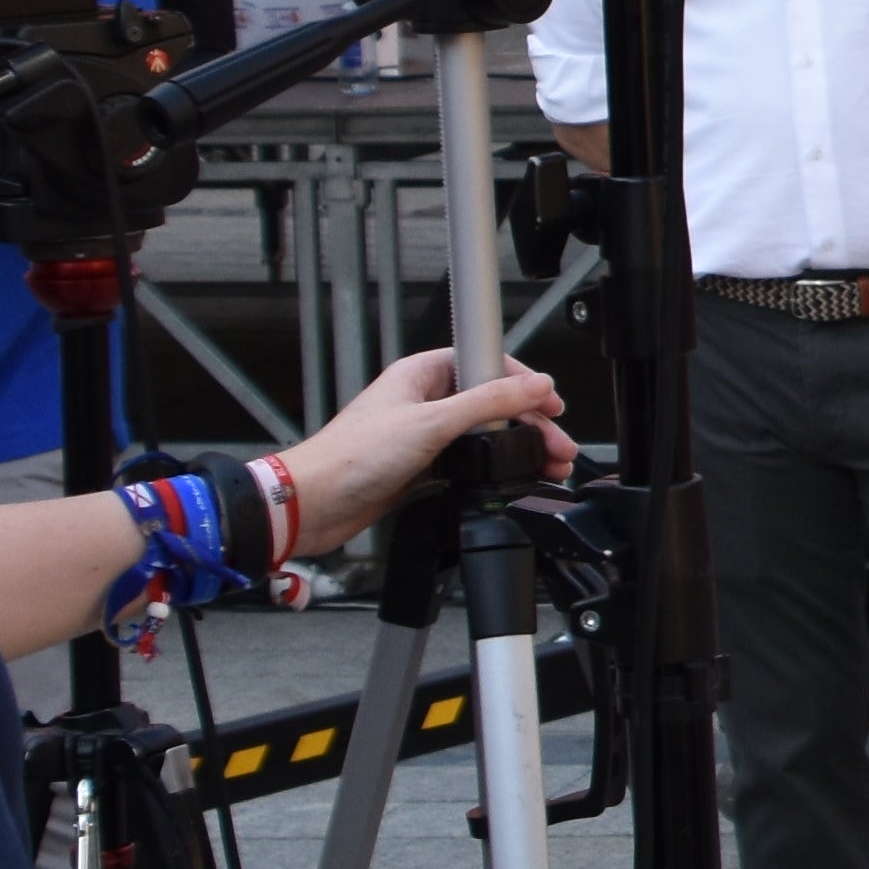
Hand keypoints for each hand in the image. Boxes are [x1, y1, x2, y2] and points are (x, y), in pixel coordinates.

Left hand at [276, 352, 576, 550]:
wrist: (311, 504)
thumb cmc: (351, 457)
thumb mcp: (431, 423)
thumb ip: (488, 401)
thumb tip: (536, 385)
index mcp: (421, 374)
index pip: (486, 364)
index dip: (523, 382)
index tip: (550, 402)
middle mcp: (422, 400)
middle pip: (490, 402)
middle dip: (528, 424)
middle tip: (557, 444)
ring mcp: (421, 435)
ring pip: (482, 435)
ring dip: (515, 449)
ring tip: (546, 466)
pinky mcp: (418, 467)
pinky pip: (467, 462)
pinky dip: (492, 470)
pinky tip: (511, 480)